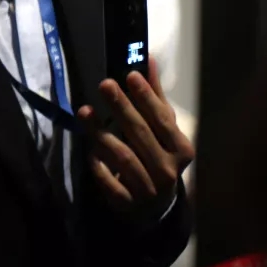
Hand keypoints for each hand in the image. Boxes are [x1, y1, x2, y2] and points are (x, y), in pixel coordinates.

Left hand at [77, 56, 193, 223]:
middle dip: (122, 108)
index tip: (130, 75)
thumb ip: (155, 97)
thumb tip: (148, 59)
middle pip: (141, 135)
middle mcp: (169, 171)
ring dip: (102, 133)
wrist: (154, 206)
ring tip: (85, 112)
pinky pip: (108, 181)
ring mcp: (148, 190)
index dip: (147, 97)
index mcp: (181, 149)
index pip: (163, 120)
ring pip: (123, 158)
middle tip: (104, 84)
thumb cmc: (158, 156)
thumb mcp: (163, 130)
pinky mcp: (127, 204)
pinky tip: (89, 148)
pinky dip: (98, 165)